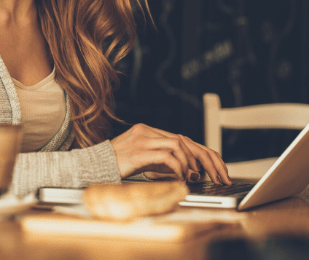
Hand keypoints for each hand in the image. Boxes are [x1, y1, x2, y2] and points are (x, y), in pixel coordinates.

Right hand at [110, 123, 230, 184]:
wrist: (93, 166)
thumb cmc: (116, 165)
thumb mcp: (142, 160)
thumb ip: (161, 160)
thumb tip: (185, 170)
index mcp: (149, 130)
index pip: (182, 138)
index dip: (200, 153)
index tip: (213, 168)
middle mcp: (148, 131)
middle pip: (184, 140)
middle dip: (204, 158)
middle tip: (216, 174)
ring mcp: (144, 139)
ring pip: (178, 145)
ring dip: (189, 163)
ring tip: (191, 177)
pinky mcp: (140, 151)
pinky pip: (167, 156)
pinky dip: (178, 167)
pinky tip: (180, 178)